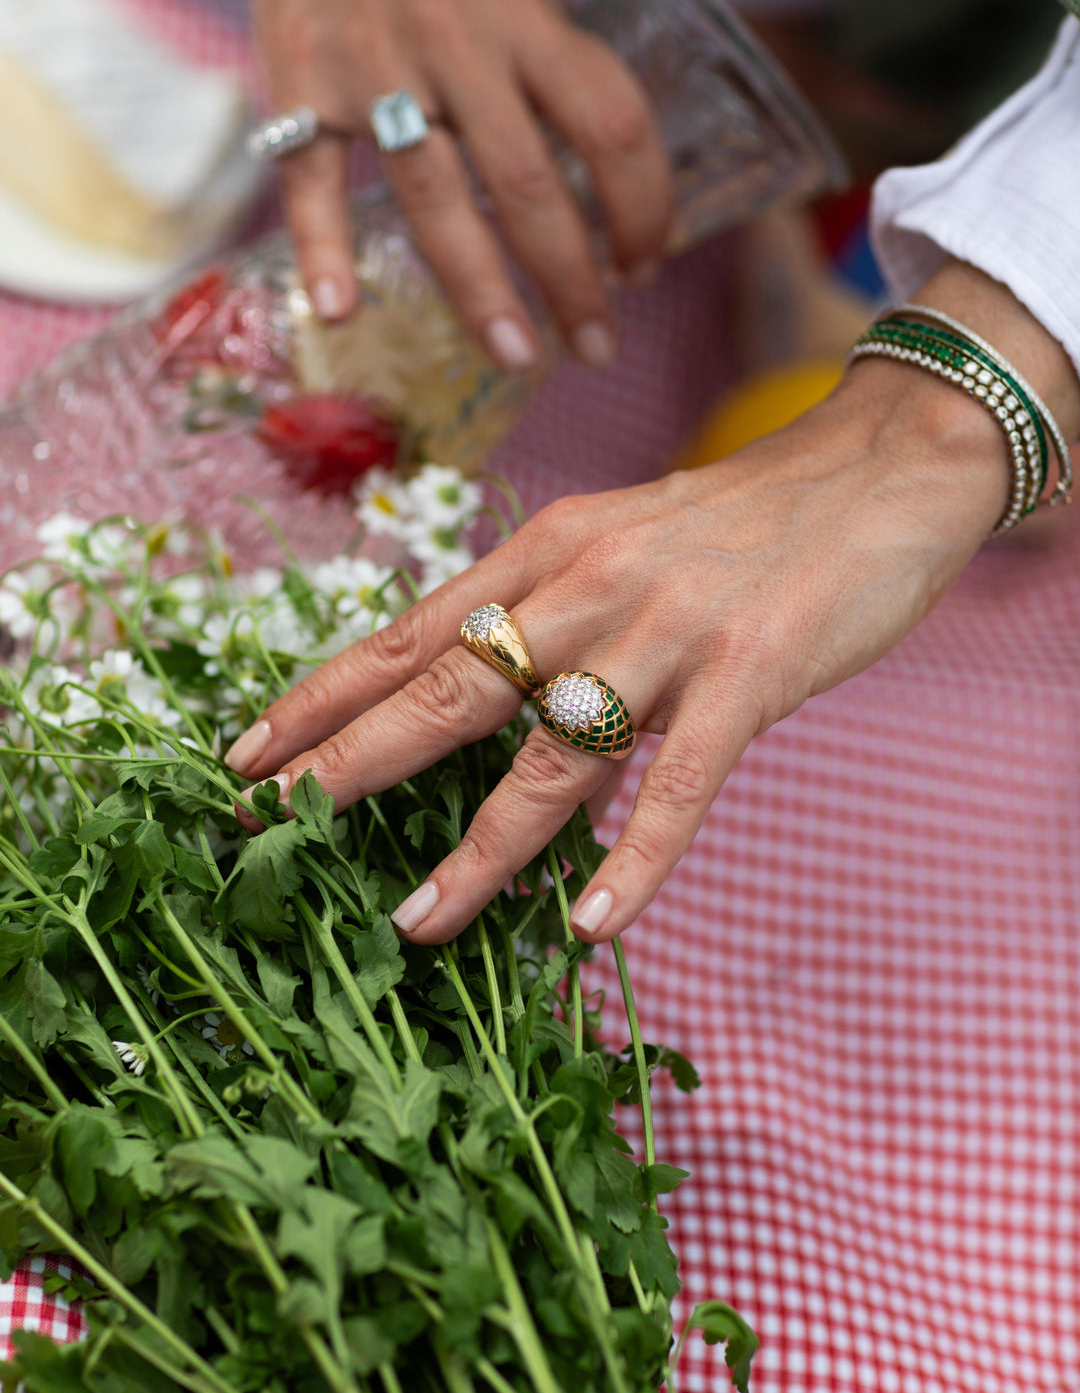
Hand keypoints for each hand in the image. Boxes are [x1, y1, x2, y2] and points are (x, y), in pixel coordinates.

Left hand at [228, 263, 1065, 942]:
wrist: (881, 468)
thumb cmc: (743, 520)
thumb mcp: (623, 547)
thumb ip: (557, 623)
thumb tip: (496, 718)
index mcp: (550, 549)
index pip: (413, 629)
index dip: (325, 692)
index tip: (247, 748)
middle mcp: (591, 584)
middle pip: (452, 685)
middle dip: (353, 756)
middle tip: (272, 818)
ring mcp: (670, 630)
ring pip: (552, 752)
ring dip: (481, 847)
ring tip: (419, 919)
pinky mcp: (751, 673)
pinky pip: (680, 783)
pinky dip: (637, 860)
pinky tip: (592, 924)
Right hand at [233, 0, 671, 366]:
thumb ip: (553, 83)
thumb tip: (607, 205)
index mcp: (523, 15)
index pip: (611, 122)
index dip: (643, 206)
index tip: (645, 268)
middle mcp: (453, 40)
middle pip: (528, 182)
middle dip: (572, 280)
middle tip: (595, 347)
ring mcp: (370, 64)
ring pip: (435, 196)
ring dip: (480, 290)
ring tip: (515, 355)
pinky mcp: (298, 84)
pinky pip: (312, 178)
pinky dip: (323, 248)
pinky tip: (339, 310)